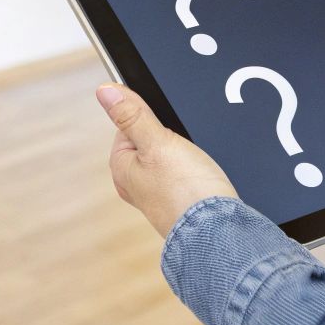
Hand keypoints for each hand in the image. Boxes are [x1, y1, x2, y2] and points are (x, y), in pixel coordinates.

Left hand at [98, 84, 236, 236]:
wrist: (219, 233)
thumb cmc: (187, 192)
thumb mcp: (158, 142)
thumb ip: (131, 115)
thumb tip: (105, 91)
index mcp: (121, 166)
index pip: (129, 123)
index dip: (152, 119)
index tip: (167, 128)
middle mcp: (135, 182)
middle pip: (152, 139)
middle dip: (172, 137)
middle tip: (184, 151)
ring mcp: (157, 193)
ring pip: (172, 156)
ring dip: (186, 154)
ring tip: (194, 166)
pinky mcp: (179, 201)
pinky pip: (185, 174)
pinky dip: (195, 171)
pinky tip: (202, 178)